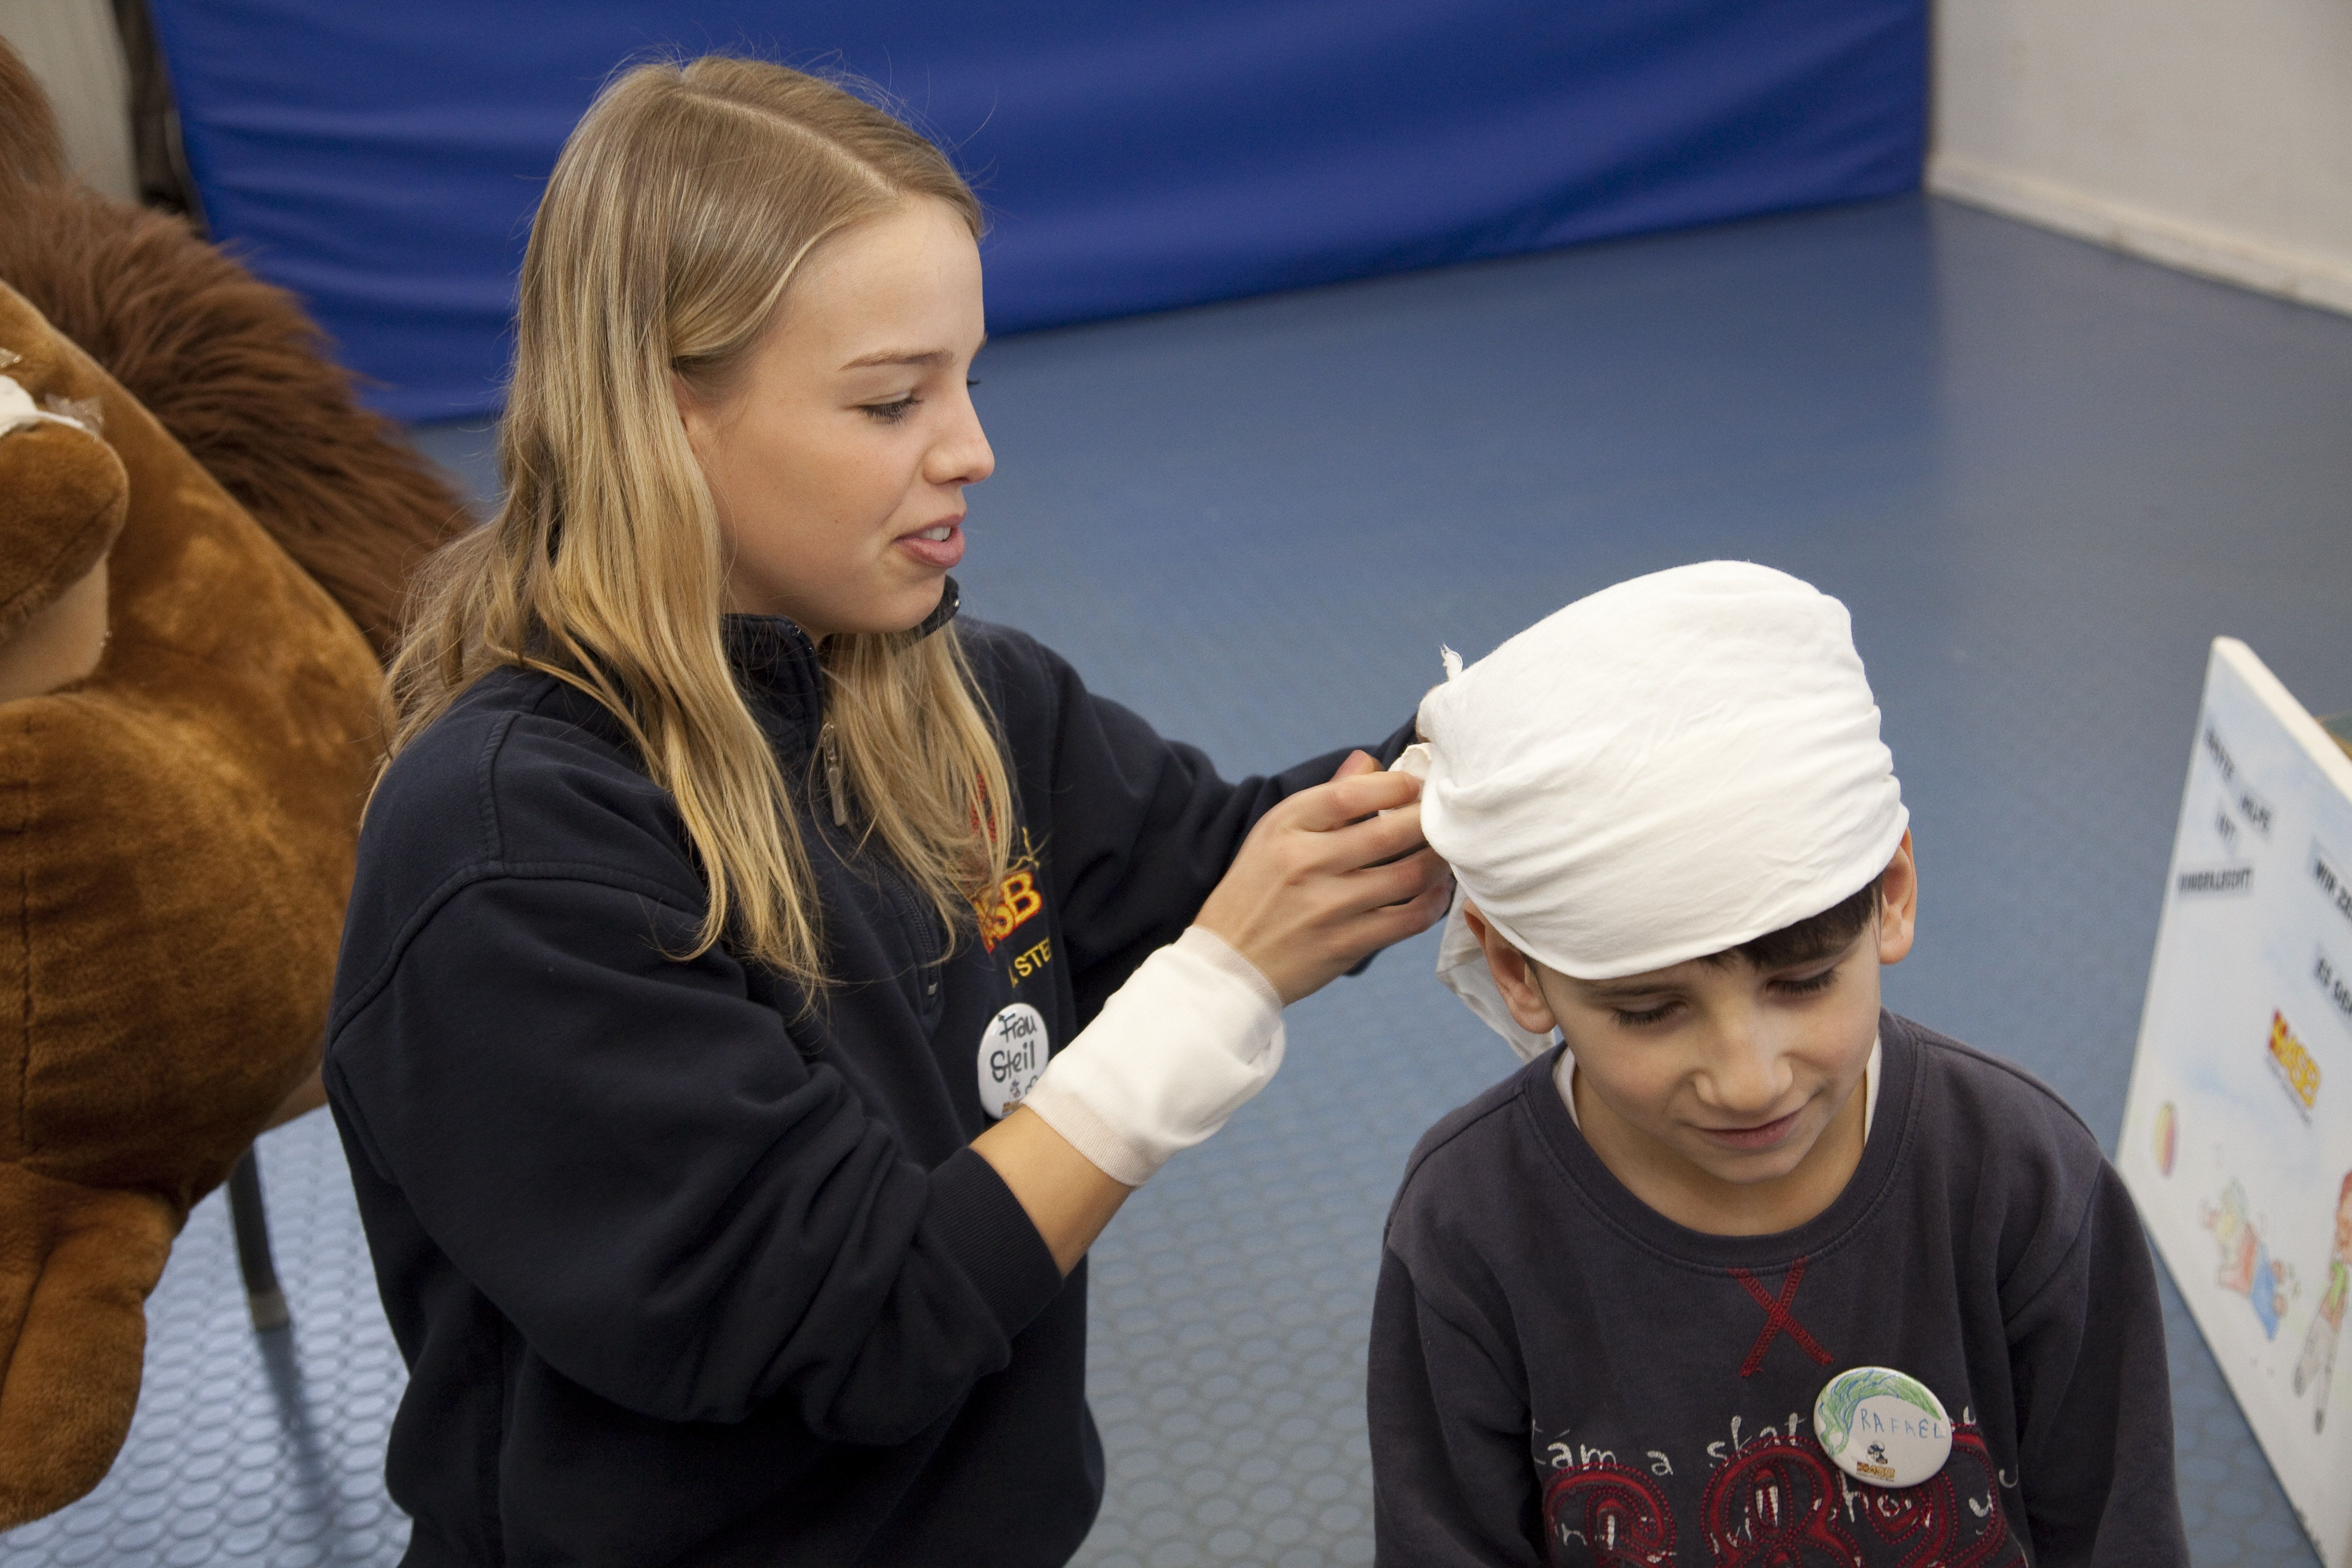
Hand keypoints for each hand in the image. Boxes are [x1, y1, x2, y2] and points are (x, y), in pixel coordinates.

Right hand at [1195, 751, 1451, 1004]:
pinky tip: (1438, 891)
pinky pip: (1409, 919)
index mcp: (1286, 828)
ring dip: (1438, 860)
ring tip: (1447, 850)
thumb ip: (1325, 798)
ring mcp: (1328, 907)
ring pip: (1408, 875)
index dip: (1395, 785)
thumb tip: (1369, 762)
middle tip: (1444, 816)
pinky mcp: (1346, 945)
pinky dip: (1433, 902)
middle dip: (1427, 820)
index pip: (1351, 794)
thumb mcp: (1274, 834)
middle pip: (1388, 832)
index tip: (1415, 785)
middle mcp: (1306, 864)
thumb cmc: (1257, 890)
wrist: (1229, 962)